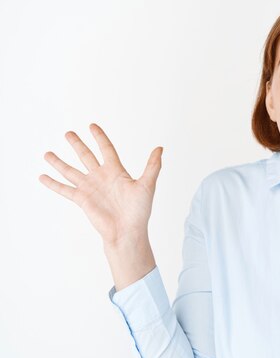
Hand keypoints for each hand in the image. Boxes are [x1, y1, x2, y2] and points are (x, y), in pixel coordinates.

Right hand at [39, 123, 163, 245]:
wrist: (127, 231)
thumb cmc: (139, 210)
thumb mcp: (147, 185)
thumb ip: (152, 166)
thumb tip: (160, 148)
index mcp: (116, 171)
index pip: (106, 149)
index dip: (99, 137)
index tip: (92, 126)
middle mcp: (101, 177)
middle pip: (86, 156)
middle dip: (77, 144)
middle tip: (68, 133)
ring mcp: (90, 188)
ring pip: (70, 171)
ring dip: (59, 162)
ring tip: (47, 153)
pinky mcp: (82, 199)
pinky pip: (64, 189)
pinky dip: (52, 183)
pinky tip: (42, 176)